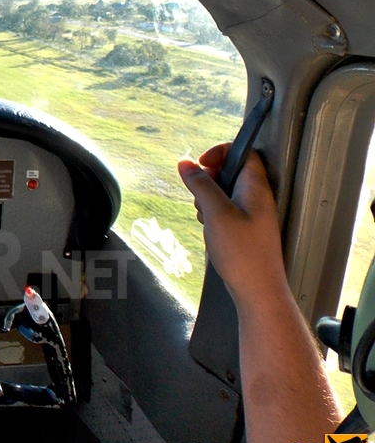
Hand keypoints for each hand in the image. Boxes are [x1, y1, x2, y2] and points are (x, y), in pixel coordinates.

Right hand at [177, 143, 288, 311]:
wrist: (257, 290)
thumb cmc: (242, 252)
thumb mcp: (215, 213)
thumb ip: (201, 185)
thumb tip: (185, 162)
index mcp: (255, 187)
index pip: (243, 152)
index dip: (220, 152)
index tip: (201, 165)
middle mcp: (257, 197)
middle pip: (230, 171)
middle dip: (208, 179)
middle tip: (201, 197)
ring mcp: (252, 213)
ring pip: (224, 191)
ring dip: (208, 199)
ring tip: (206, 217)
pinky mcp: (245, 228)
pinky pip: (225, 209)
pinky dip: (212, 214)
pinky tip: (210, 229)